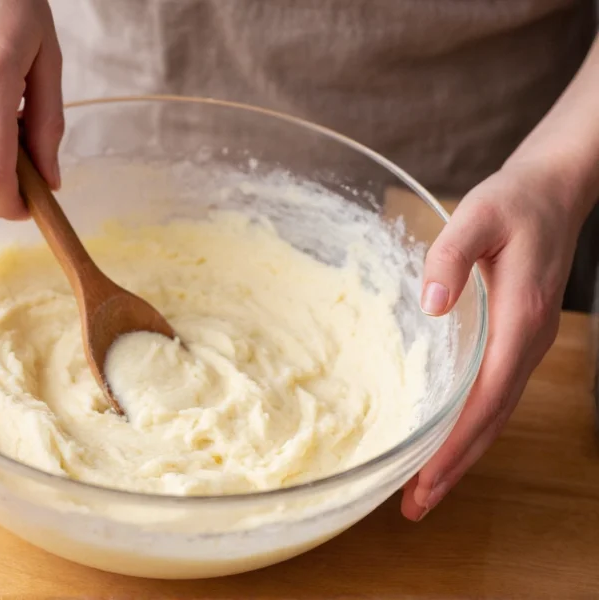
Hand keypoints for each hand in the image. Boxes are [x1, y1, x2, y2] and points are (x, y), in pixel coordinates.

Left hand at [401, 162, 583, 519]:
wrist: (552, 191)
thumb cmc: (513, 203)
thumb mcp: (478, 216)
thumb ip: (450, 255)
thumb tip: (431, 303)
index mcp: (518, 322)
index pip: (484, 400)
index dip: (453, 445)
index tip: (423, 481)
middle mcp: (526, 344)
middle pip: (490, 422)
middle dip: (454, 467)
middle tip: (415, 506)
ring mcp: (524, 345)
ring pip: (494, 415)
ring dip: (462, 454)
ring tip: (426, 490)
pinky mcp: (515, 339)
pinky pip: (493, 396)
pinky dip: (470, 426)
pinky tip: (447, 440)